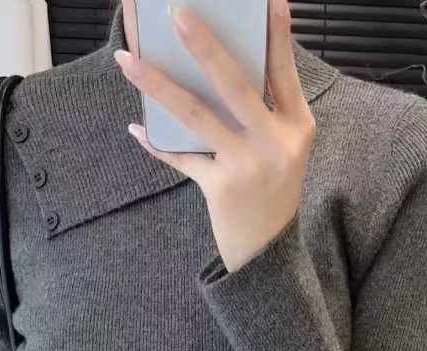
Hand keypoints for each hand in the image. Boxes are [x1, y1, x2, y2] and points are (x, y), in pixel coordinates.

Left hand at [114, 0, 314, 273]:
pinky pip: (182, 158)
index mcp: (298, 126)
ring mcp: (248, 166)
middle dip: (204, 46)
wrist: (267, 251)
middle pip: (235, 85)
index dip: (276, 34)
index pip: (284, 70)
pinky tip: (137, 128)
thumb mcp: (284, 146)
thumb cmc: (272, 187)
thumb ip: (266, 106)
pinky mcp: (221, 188)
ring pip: (197, 116)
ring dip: (158, 86)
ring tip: (128, 61)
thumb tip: (221, 59)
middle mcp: (276, 143)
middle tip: (176, 13)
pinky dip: (158, 144)